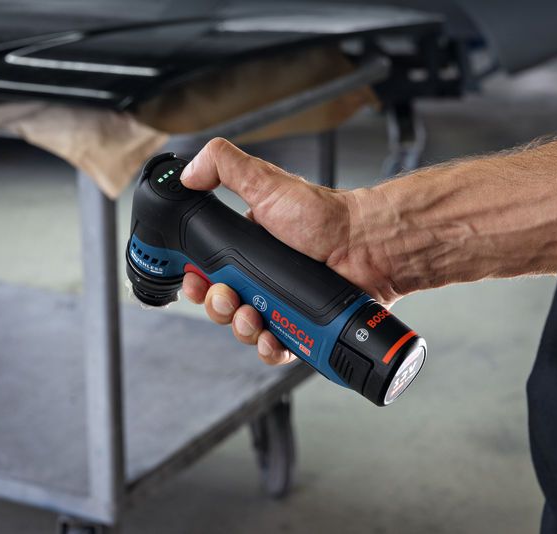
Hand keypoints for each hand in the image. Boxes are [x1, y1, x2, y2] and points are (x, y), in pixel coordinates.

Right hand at [179, 138, 402, 365]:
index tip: (193, 281)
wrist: (368, 246)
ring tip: (253, 316)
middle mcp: (264, 276)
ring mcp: (282, 303)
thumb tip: (188, 171)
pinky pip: (275, 347)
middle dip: (217, 306)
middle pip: (222, 304)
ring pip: (245, 328)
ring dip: (241, 328)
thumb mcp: (267, 183)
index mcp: (250, 247)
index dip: (197, 280)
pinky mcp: (302, 326)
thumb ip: (225, 167)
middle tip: (227, 297)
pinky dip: (268, 348)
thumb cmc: (325, 216)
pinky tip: (271, 338)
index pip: (210, 270)